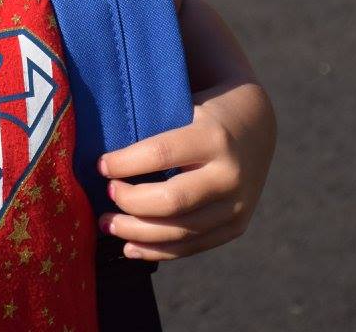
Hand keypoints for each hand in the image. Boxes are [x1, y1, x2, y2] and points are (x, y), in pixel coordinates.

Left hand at [95, 80, 274, 261]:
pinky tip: (130, 246)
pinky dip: (158, 251)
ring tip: (107, 224)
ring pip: (181, 231)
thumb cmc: (202, 113)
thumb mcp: (184, 104)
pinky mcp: (237, 226)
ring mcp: (238, 205)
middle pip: (172, 201)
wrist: (255, 125)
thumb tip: (100, 154)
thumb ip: (150, 122)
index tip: (100, 165)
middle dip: (130, 202)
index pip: (161, 153)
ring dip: (136, 232)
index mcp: (214, 136)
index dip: (124, 163)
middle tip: (105, 194)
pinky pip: (193, 247)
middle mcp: (230, 174)